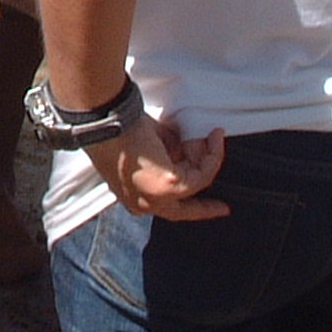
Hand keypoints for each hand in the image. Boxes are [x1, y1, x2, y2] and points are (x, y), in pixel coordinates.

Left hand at [88, 114, 228, 220]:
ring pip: (196, 182)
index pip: (164, 208)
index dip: (186, 206)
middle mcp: (144, 204)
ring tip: (210, 134)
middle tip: (223, 208)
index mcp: (132, 197)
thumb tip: (187, 152)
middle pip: (184, 209)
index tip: (204, 207)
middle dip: (206, 209)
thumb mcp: (147, 147)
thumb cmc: (119, 127)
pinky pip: (202, 172)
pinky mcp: (170, 186)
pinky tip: (215, 135)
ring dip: (206, 156)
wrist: (107, 122)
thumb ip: (168, 155)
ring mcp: (157, 199)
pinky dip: (213, 153)